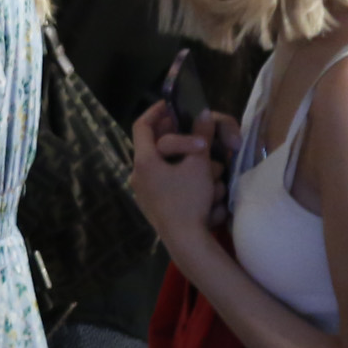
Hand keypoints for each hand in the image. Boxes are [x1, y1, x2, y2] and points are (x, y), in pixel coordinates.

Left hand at [129, 102, 232, 248]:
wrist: (186, 242)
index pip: (142, 126)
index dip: (157, 111)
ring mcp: (144, 193)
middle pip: (157, 146)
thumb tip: (204, 112)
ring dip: (189, 164)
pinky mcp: (154, 206)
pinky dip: (186, 180)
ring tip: (209, 169)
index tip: (172, 105)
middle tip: (199, 138)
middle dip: (182, 141)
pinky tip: (205, 188)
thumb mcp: (199, 164)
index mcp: (143, 161)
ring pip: (167, 167)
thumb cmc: (189, 200)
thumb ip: (202, 135)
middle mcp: (138, 175)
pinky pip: (169, 184)